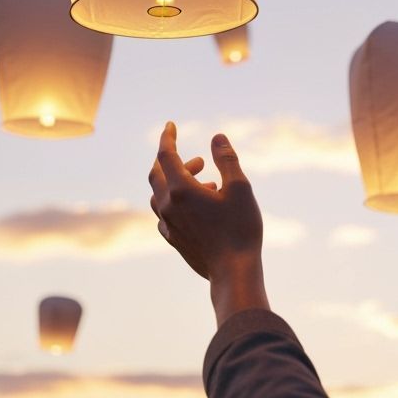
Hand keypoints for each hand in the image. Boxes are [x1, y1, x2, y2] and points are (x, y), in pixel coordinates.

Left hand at [149, 122, 268, 321]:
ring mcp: (168, 224)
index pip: (166, 155)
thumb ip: (226, 160)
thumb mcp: (240, 188)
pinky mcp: (173, 239)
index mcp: (181, 190)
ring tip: (206, 184)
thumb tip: (217, 137)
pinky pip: (164, 212)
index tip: (170, 125)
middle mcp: (167, 206)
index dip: (168, 138)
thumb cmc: (240, 228)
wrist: (233, 272)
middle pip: (157, 174)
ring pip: (159, 194)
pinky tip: (197, 206)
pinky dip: (176, 201)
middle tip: (198, 161)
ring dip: (177, 182)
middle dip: (173, 161)